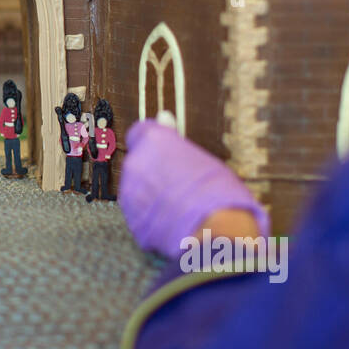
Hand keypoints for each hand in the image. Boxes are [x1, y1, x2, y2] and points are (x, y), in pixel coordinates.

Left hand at [118, 117, 268, 256]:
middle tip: (181, 184)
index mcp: (153, 141)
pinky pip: (140, 213)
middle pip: (140, 162)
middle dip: (154, 171)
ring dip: (152, 194)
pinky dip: (152, 216)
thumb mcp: (203, 157)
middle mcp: (135, 163)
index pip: (140, 132)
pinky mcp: (130, 219)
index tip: (166, 153)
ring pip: (138, 188)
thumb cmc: (218, 191)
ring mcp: (129, 192)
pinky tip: (174, 222)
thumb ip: (175, 139)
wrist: (215, 232)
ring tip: (180, 206)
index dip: (154, 144)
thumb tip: (163, 116)